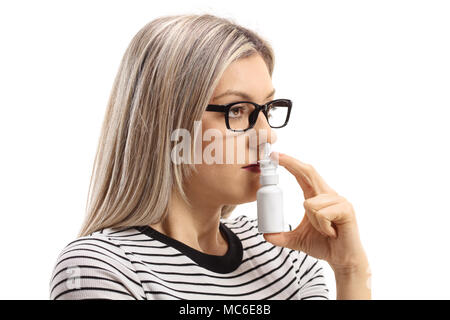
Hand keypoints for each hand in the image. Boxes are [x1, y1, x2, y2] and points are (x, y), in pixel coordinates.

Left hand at [263, 152, 368, 272]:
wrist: (343, 260)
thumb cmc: (324, 246)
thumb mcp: (297, 240)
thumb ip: (282, 236)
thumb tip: (266, 235)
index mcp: (317, 196)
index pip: (303, 174)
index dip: (290, 163)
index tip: (276, 156)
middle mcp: (328, 194)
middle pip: (309, 172)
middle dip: (291, 163)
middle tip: (275, 157)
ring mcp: (339, 200)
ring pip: (310, 204)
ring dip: (312, 221)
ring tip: (324, 231)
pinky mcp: (346, 209)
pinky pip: (322, 214)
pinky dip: (322, 227)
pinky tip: (331, 233)